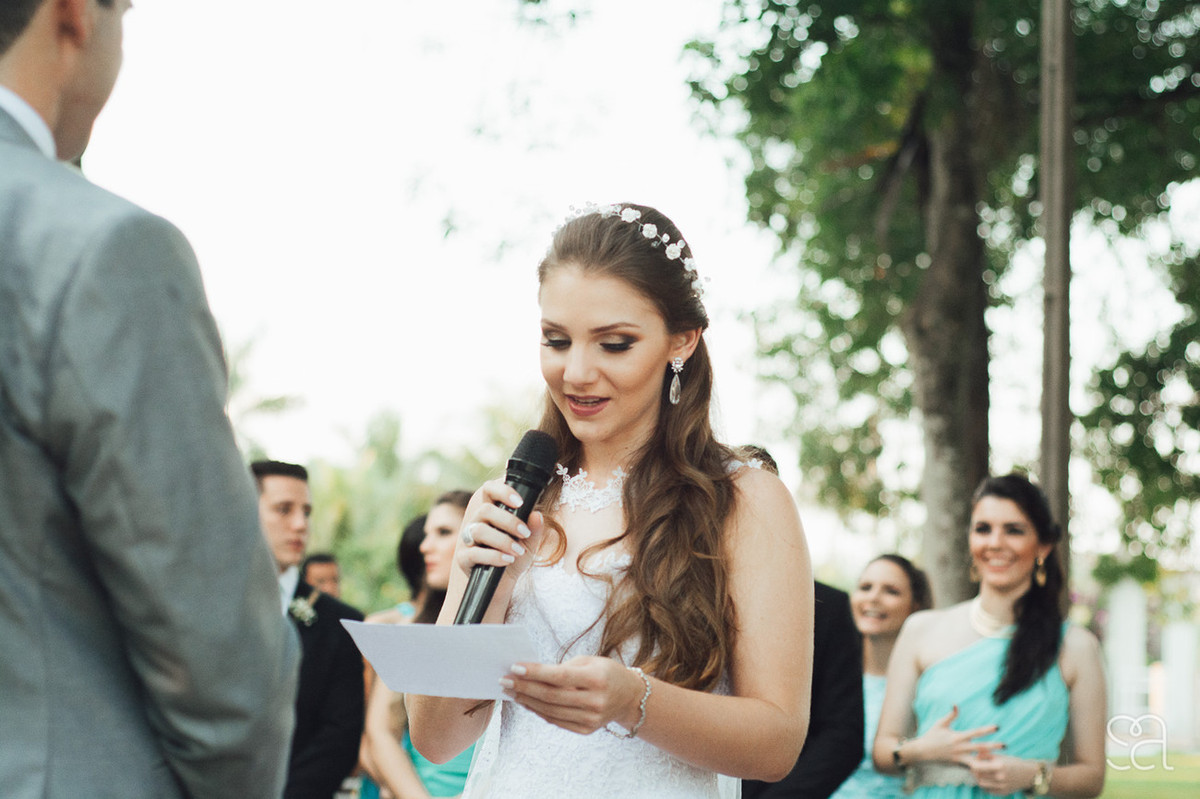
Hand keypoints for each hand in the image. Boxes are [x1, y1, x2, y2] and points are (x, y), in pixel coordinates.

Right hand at [455, 479, 543, 578]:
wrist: (501, 585)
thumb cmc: (514, 557)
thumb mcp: (529, 544)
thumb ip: (535, 530)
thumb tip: (537, 515)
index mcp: (491, 512)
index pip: (488, 489)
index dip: (502, 490)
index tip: (520, 502)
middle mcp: (476, 522)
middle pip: (485, 510)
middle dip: (509, 521)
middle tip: (525, 533)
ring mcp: (467, 539)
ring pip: (479, 530)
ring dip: (503, 540)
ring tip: (518, 551)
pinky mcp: (463, 558)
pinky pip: (474, 553)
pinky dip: (494, 556)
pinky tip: (508, 560)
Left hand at [499, 656, 646, 735]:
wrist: (629, 696)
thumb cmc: (605, 672)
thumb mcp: (589, 661)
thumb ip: (563, 668)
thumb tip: (531, 674)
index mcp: (597, 679)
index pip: (559, 677)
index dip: (535, 673)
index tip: (514, 667)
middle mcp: (595, 701)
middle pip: (551, 696)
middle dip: (524, 688)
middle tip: (504, 680)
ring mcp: (591, 719)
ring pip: (550, 711)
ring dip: (527, 701)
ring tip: (511, 691)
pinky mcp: (586, 730)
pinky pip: (556, 721)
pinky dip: (538, 711)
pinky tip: (526, 702)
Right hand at [909, 706, 1004, 765]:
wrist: (922, 752)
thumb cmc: (931, 735)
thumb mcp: (940, 724)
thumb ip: (950, 715)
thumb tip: (956, 704)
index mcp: (957, 736)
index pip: (975, 733)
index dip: (986, 730)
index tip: (997, 727)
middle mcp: (960, 748)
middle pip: (979, 747)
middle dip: (993, 746)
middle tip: (1005, 745)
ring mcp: (959, 757)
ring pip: (977, 762)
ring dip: (989, 763)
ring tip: (1001, 763)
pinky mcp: (958, 763)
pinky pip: (972, 767)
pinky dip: (981, 768)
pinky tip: (990, 768)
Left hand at [966, 751, 1040, 795]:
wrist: (1028, 774)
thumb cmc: (1012, 762)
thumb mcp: (1000, 756)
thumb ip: (986, 754)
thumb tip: (974, 754)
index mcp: (999, 765)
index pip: (977, 767)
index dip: (973, 764)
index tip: (973, 761)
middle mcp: (1001, 777)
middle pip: (978, 776)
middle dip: (974, 771)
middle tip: (974, 768)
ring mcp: (1002, 786)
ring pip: (981, 784)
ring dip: (979, 779)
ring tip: (980, 773)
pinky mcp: (1003, 792)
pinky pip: (988, 790)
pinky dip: (985, 785)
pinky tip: (987, 780)